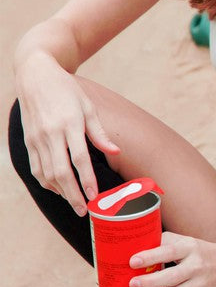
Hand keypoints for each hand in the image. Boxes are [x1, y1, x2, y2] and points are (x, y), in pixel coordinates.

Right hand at [17, 53, 119, 215]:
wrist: (35, 76)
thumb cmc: (66, 90)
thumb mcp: (87, 105)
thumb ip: (100, 132)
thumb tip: (115, 152)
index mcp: (70, 123)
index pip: (79, 159)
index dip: (88, 180)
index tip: (95, 196)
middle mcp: (51, 133)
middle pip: (61, 172)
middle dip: (73, 195)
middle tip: (84, 210)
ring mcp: (36, 138)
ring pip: (46, 174)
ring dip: (60, 192)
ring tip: (74, 202)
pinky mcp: (28, 141)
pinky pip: (36, 168)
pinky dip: (46, 182)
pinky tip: (58, 189)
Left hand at [129, 232, 215, 286]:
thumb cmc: (200, 252)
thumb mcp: (187, 241)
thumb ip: (166, 243)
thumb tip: (138, 247)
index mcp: (190, 248)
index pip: (169, 251)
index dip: (150, 257)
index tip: (133, 261)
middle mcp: (197, 266)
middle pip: (172, 277)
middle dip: (150, 282)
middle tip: (132, 284)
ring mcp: (201, 285)